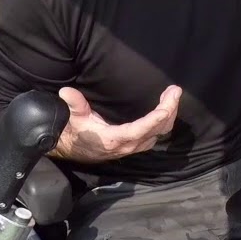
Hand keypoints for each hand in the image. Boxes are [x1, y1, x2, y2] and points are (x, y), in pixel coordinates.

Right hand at [49, 85, 181, 162]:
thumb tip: (65, 92)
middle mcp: (127, 145)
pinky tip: (166, 109)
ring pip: (159, 133)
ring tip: (173, 95)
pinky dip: (164, 122)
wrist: (74, 149)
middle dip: (169, 110)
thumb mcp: (74, 117)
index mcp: (113, 139)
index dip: (155, 119)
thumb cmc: (76, 132)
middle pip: (156, 130)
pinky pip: (156, 135)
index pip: (139, 130)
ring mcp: (133, 147)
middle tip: (175, 91)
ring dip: (168, 115)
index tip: (167, 106)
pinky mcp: (136, 145)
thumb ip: (74, 105)